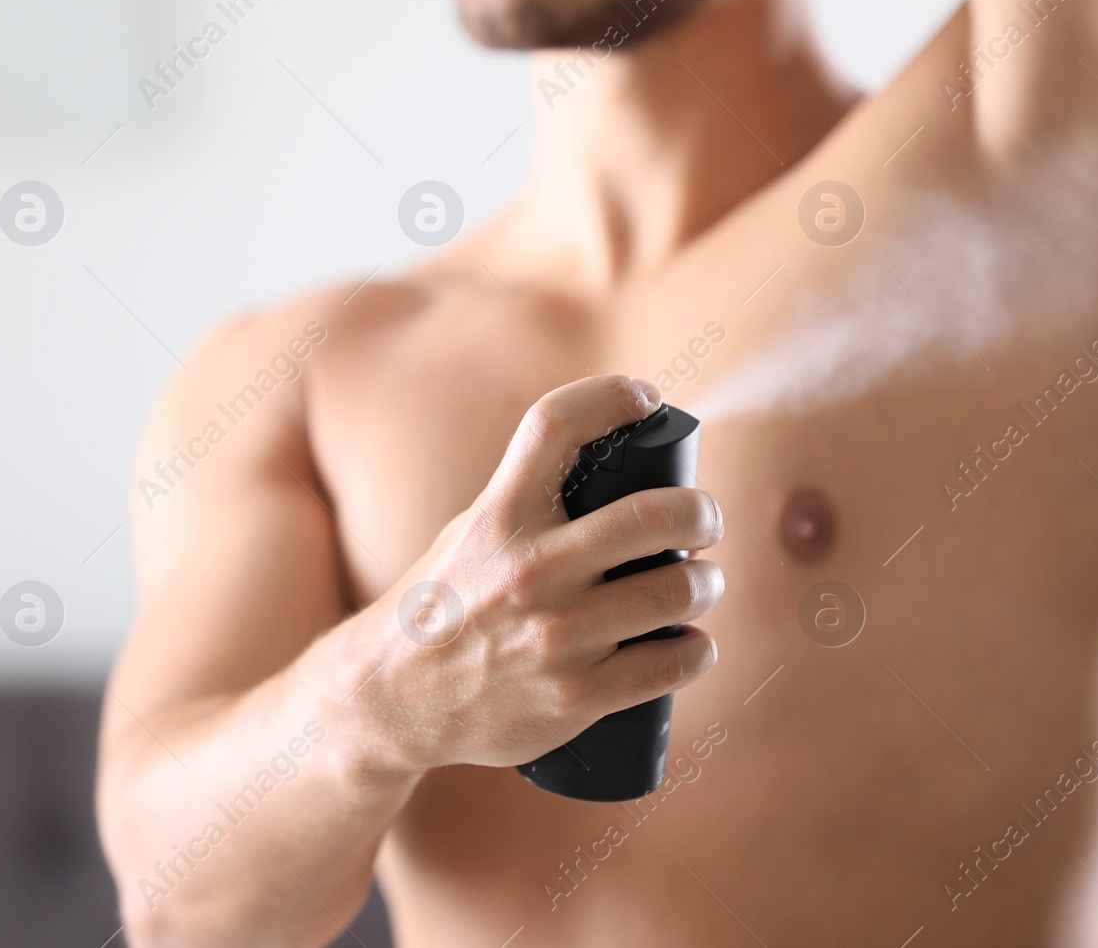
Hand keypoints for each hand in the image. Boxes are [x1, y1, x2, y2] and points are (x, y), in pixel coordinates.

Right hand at [346, 375, 724, 773]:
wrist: (391, 700)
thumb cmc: (446, 604)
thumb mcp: (470, 533)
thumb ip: (530, 501)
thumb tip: (621, 471)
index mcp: (500, 517)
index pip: (555, 425)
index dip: (611, 396)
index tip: (644, 400)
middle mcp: (529, 571)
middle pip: (652, 515)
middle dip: (700, 512)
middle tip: (705, 519)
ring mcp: (554, 637)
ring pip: (676, 592)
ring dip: (706, 583)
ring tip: (701, 582)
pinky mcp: (573, 697)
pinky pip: (671, 664)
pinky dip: (696, 650)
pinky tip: (691, 643)